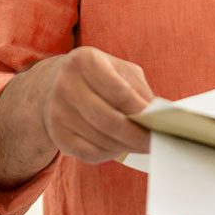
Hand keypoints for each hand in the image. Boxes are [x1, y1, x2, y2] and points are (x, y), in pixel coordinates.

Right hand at [40, 46, 153, 164]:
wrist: (51, 84)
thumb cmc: (95, 76)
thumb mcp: (117, 68)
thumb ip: (138, 89)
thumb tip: (159, 115)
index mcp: (84, 61)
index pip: (120, 92)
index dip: (143, 111)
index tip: (162, 122)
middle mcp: (66, 85)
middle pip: (110, 120)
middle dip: (137, 136)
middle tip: (156, 142)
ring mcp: (58, 112)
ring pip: (101, 139)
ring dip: (127, 146)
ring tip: (143, 145)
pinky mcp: (57, 135)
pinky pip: (89, 153)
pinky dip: (110, 153)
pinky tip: (121, 148)